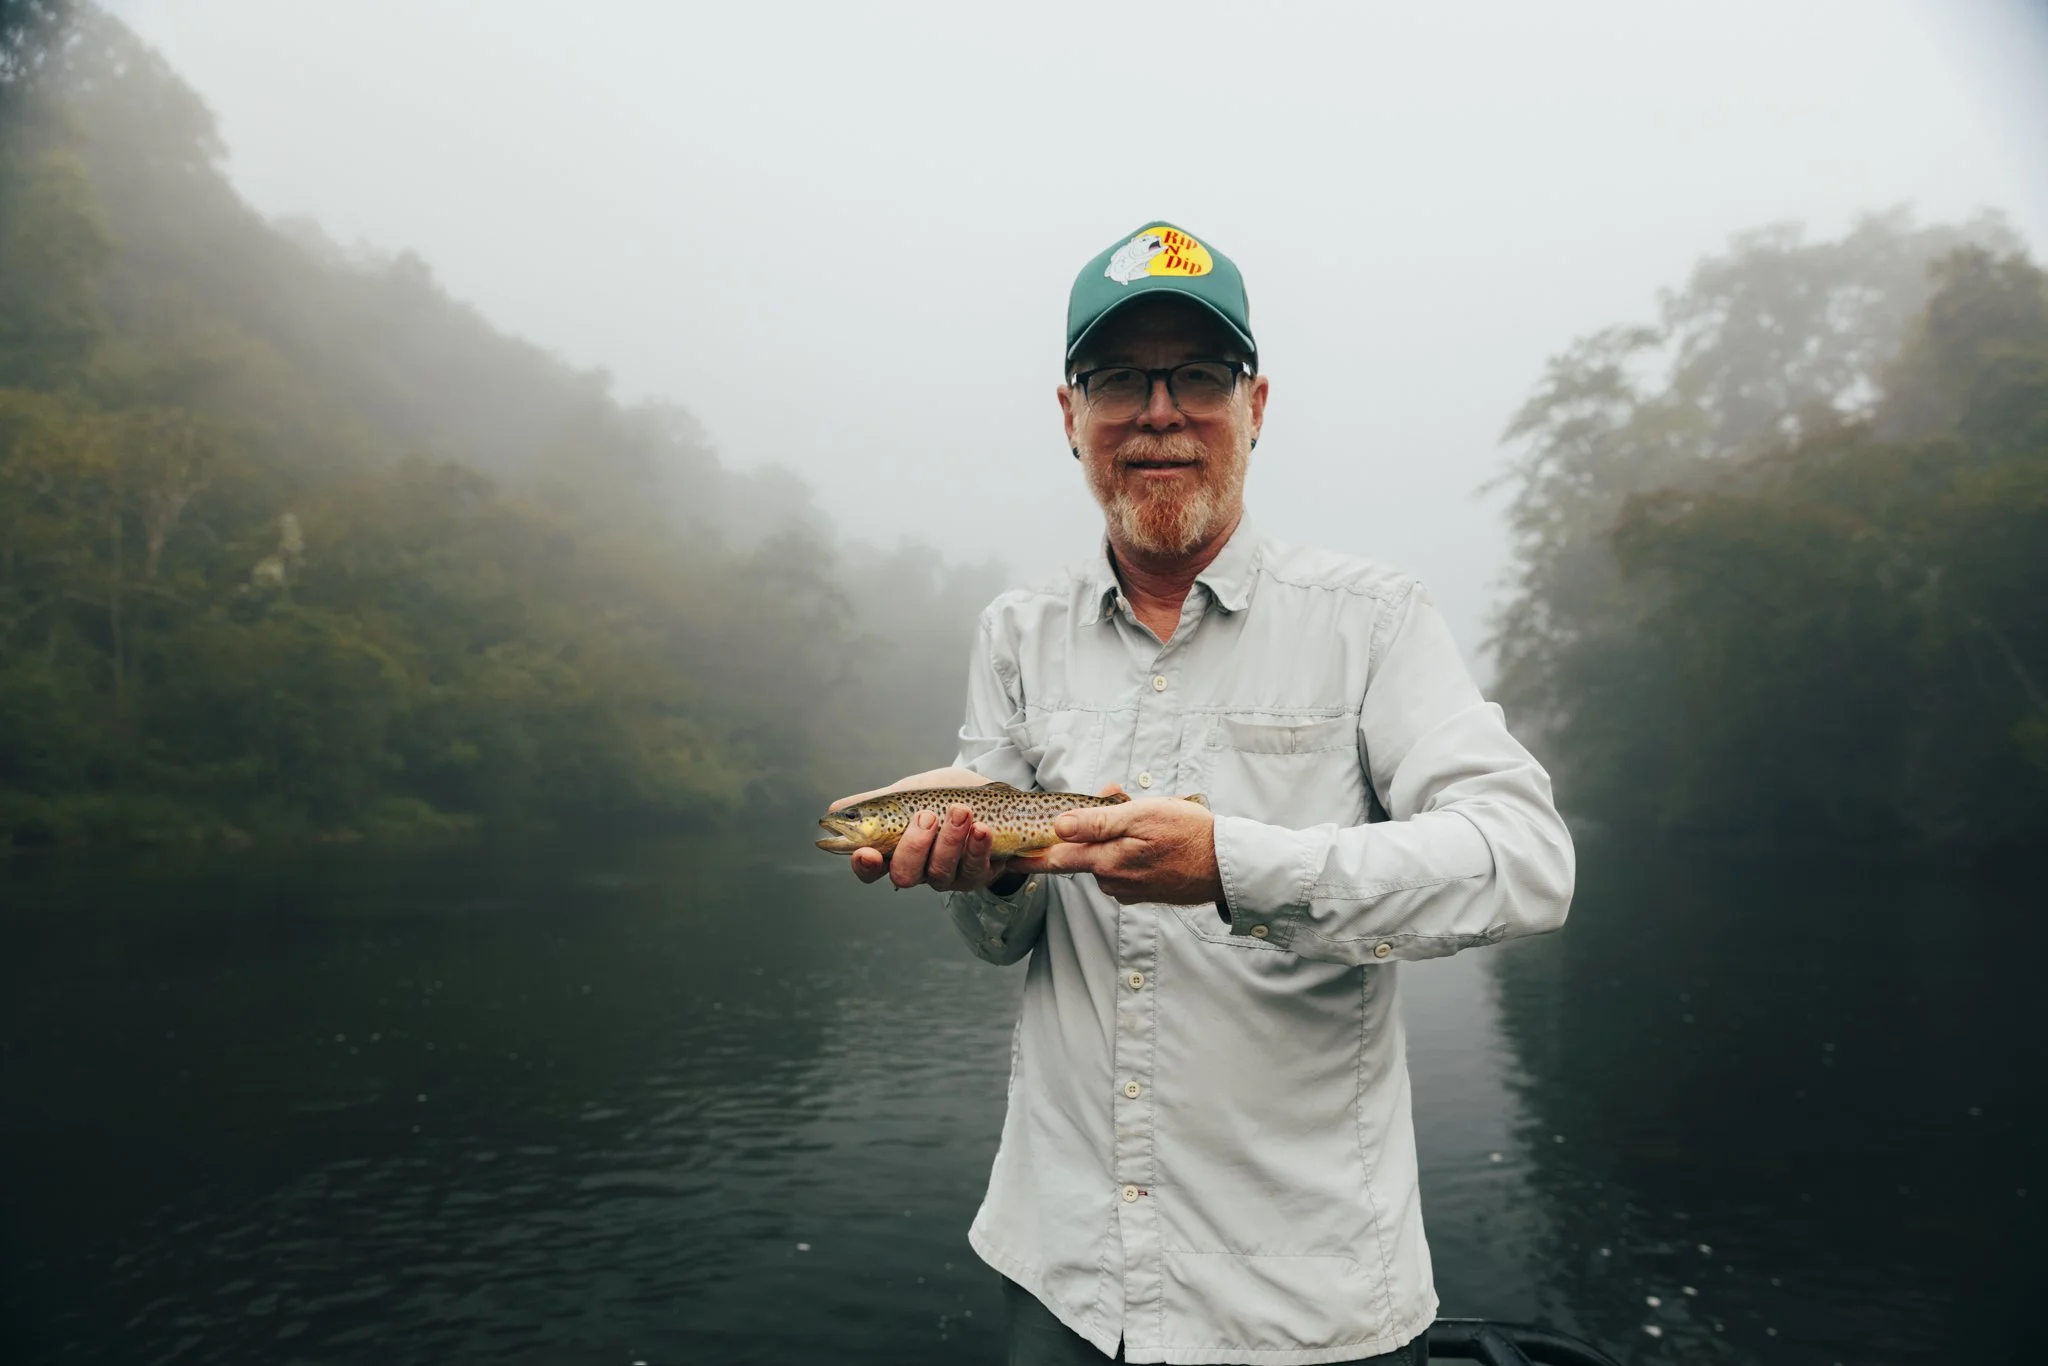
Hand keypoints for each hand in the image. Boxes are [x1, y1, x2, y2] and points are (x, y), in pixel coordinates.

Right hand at [830, 767, 1009, 893]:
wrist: (987, 793)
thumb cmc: (940, 796)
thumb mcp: (907, 793)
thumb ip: (874, 803)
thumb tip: (832, 810)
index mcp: (893, 852)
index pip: (870, 870)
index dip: (865, 866)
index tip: (867, 853)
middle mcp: (918, 870)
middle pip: (904, 875)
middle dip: (914, 846)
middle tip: (927, 816)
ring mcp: (947, 875)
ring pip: (940, 873)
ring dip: (949, 841)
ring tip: (960, 811)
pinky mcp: (978, 874)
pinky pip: (975, 869)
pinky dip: (977, 847)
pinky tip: (982, 828)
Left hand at [1008, 795, 1221, 905]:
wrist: (1228, 865)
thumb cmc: (1189, 833)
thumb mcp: (1141, 815)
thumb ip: (1097, 822)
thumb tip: (1059, 825)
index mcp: (1106, 862)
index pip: (1054, 859)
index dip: (1029, 855)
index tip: (1005, 856)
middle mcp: (1112, 881)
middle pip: (1080, 856)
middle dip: (1084, 834)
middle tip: (1109, 807)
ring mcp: (1128, 890)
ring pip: (1104, 861)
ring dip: (1112, 841)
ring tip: (1144, 820)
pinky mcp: (1144, 892)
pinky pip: (1123, 869)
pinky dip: (1128, 851)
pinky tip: (1152, 839)